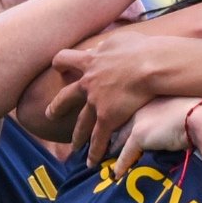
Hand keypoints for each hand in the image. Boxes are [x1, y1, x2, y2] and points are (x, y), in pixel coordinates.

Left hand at [49, 31, 165, 165]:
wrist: (150, 65)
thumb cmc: (141, 48)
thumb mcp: (120, 39)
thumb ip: (109, 45)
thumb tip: (104, 46)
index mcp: (90, 61)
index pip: (65, 59)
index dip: (61, 63)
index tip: (60, 68)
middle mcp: (88, 82)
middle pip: (66, 96)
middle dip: (57, 107)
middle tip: (50, 114)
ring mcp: (96, 102)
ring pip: (81, 123)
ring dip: (77, 136)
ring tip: (74, 147)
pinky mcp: (107, 118)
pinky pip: (99, 139)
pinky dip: (95, 152)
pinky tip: (92, 163)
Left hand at [111, 96, 201, 175]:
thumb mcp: (188, 106)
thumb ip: (178, 113)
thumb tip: (181, 125)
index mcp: (151, 96)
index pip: (132, 110)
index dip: (123, 121)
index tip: (117, 129)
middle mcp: (141, 105)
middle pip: (120, 122)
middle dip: (111, 134)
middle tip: (104, 145)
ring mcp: (138, 119)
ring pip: (118, 138)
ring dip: (110, 149)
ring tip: (103, 159)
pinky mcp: (139, 135)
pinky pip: (125, 154)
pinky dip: (120, 165)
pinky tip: (116, 174)